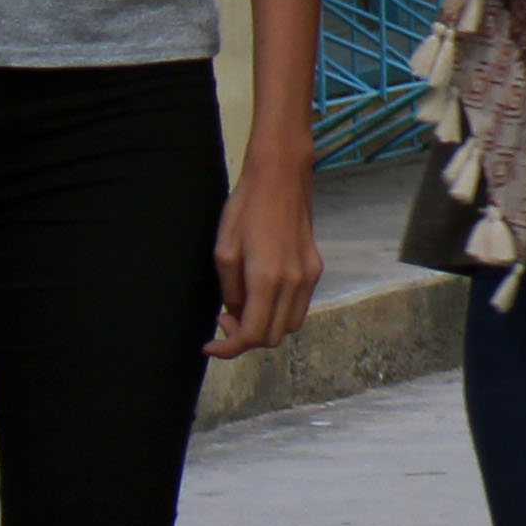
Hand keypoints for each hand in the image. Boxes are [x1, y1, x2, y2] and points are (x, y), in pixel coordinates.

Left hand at [206, 144, 323, 359]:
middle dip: (245, 339)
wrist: (282, 177)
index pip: (252, 334)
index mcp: (267, 280)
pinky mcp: (315, 267)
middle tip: (224, 320)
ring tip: (242, 309)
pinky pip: (299, 305)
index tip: (210, 345)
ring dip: (265, 327)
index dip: (229, 349)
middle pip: (273, 336)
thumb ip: (230, 289)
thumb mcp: (223, 251)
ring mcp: (309, 276)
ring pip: (290, 325)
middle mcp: (294, 283)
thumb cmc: (245, 208)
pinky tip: (261, 295)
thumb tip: (236, 312)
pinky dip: (279, 312)